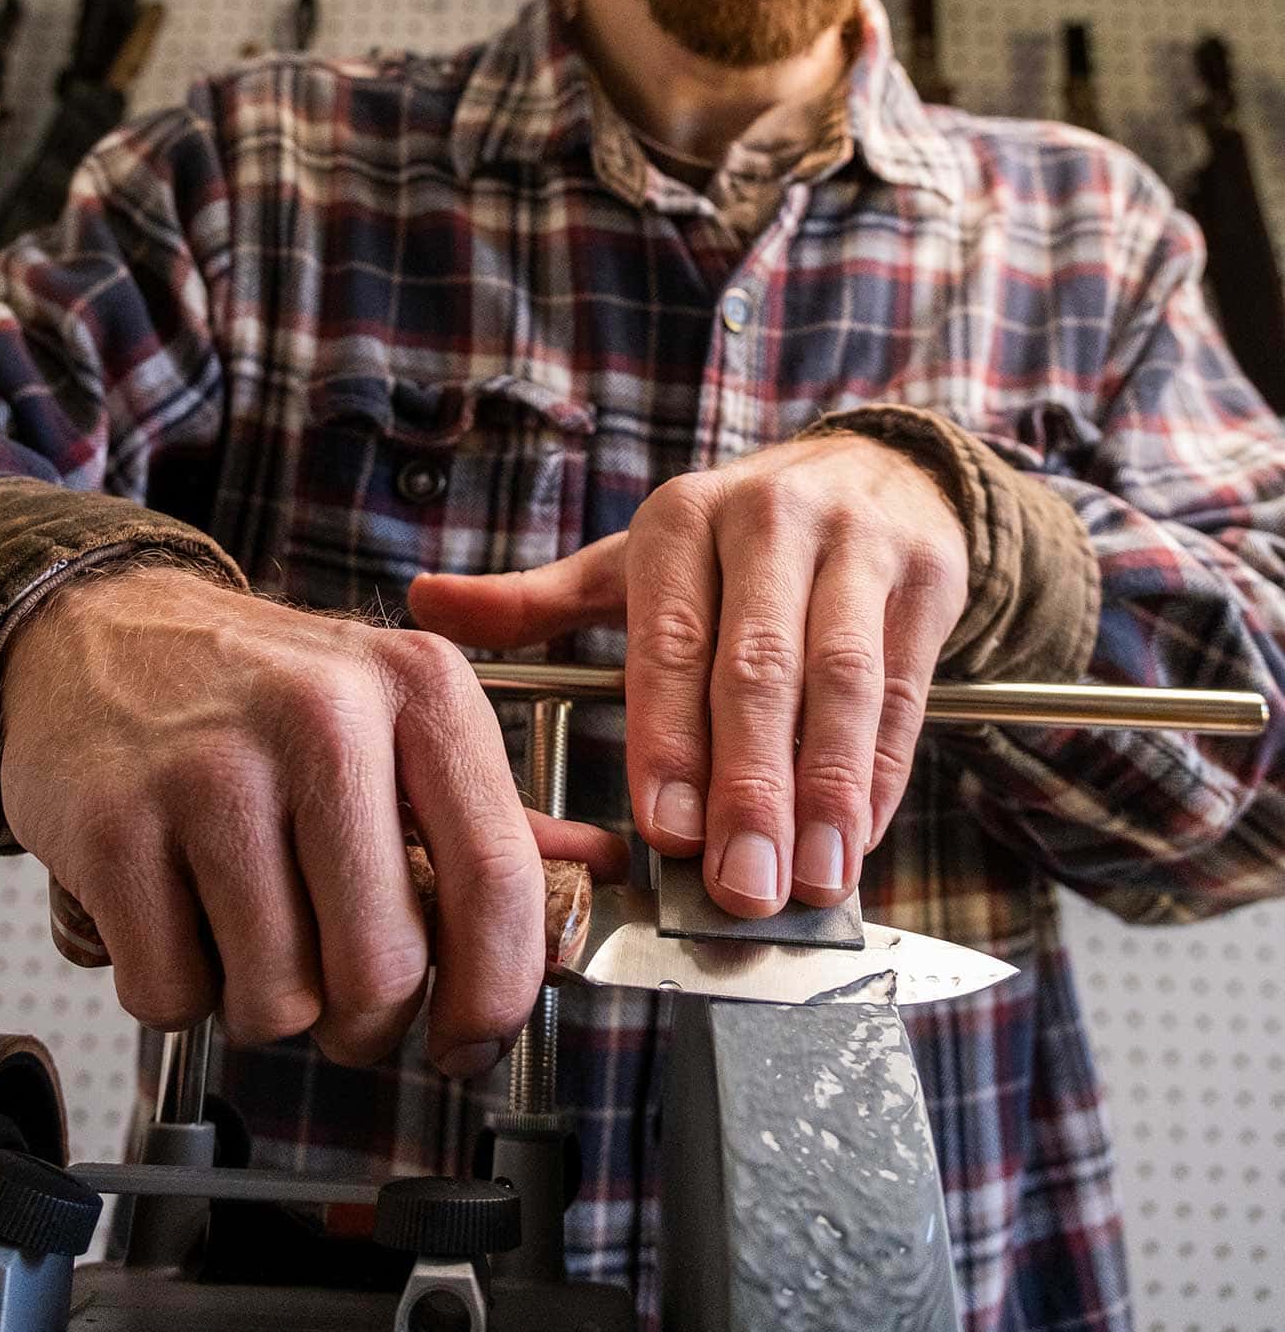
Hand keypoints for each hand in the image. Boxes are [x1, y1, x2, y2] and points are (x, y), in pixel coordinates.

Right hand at [0, 568, 627, 1075]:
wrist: (108, 628)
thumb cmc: (264, 687)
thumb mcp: (393, 710)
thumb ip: (488, 807)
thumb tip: (590, 879)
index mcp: (419, 686)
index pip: (497, 878)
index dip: (496, 992)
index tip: (473, 1037)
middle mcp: (324, 715)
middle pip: (382, 966)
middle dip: (366, 1021)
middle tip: (342, 999)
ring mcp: (211, 768)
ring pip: (276, 998)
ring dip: (265, 1004)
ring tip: (251, 928)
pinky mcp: (113, 825)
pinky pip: (172, 993)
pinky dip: (179, 989)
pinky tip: (181, 915)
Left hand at [410, 432, 968, 917]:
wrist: (875, 469)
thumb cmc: (734, 538)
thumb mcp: (636, 557)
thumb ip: (540, 599)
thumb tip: (425, 600)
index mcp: (680, 520)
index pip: (671, 640)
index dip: (670, 739)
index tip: (667, 832)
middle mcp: (768, 519)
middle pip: (759, 667)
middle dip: (750, 785)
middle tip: (741, 885)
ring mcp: (856, 543)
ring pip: (841, 680)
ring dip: (826, 789)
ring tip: (812, 878)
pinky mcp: (927, 574)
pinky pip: (904, 687)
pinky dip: (882, 770)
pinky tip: (860, 836)